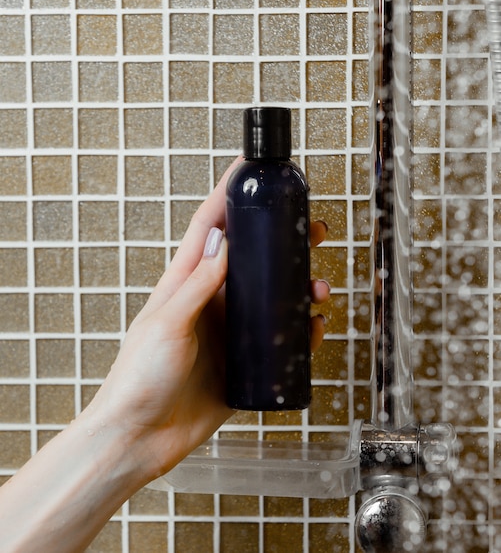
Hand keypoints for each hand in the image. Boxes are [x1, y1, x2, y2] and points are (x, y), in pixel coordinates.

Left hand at [86, 157, 329, 482]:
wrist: (140, 437)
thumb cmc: (139, 379)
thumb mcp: (166, 323)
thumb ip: (196, 284)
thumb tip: (221, 240)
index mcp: (185, 283)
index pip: (210, 228)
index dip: (228, 195)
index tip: (248, 169)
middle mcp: (210, 301)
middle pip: (252, 259)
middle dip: (282, 240)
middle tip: (313, 230)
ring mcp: (228, 331)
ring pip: (271, 298)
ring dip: (297, 287)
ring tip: (318, 287)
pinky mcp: (242, 363)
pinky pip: (277, 341)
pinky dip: (298, 332)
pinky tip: (313, 329)